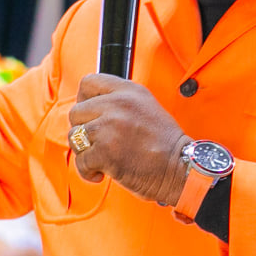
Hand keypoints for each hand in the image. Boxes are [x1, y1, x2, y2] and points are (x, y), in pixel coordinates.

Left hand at [67, 75, 189, 205]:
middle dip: (83, 131)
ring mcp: (109, 128)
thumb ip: (119, 102)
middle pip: (76, 112)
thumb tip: (90, 109)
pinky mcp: (104, 152)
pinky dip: (88, 171)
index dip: (83, 99)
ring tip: (101, 159)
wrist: (180, 168)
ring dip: (85, 152)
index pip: (88, 82)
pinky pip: (81, 161)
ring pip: (75, 137)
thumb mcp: (146, 107)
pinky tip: (102, 173)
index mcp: (128, 91)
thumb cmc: (165, 144)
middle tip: (98, 143)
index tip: (89, 115)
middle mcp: (117, 105)